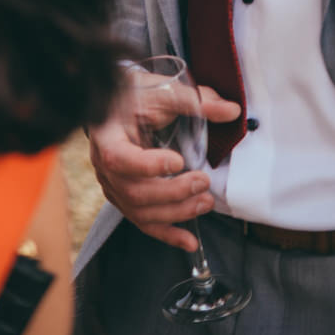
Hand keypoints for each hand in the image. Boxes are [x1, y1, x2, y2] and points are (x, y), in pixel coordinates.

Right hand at [87, 78, 240, 252]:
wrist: (113, 104)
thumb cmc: (134, 97)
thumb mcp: (160, 92)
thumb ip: (194, 101)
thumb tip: (232, 111)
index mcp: (106, 134)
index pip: (118, 158)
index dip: (148, 166)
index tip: (178, 160)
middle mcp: (102, 164)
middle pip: (133, 192)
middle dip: (174, 193)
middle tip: (203, 182)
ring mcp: (111, 184)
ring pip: (139, 211)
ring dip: (177, 212)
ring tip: (206, 202)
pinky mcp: (122, 196)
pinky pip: (142, 221)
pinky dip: (167, 234)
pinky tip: (190, 242)